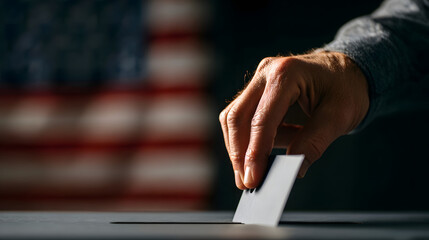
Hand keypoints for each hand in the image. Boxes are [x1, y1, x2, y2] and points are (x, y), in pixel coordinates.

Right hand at [219, 51, 368, 189]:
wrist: (347, 71)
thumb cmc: (346, 89)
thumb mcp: (339, 117)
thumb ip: (314, 142)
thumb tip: (293, 170)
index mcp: (286, 73)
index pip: (261, 119)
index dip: (255, 152)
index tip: (253, 179)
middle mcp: (266, 72)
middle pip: (237, 117)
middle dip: (239, 153)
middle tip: (246, 183)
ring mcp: (258, 80)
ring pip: (233, 118)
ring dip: (239, 148)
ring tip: (250, 174)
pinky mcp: (256, 91)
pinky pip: (241, 117)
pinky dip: (248, 139)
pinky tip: (264, 155)